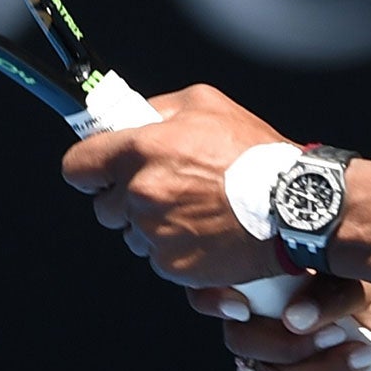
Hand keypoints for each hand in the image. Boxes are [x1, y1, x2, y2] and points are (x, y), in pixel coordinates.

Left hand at [61, 84, 292, 287]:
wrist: (293, 205)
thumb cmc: (256, 153)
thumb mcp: (205, 105)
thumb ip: (158, 109)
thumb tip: (133, 117)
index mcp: (141, 150)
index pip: (77, 166)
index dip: (89, 168)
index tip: (99, 171)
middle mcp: (141, 194)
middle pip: (104, 208)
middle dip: (127, 200)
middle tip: (166, 190)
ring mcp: (156, 234)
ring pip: (132, 235)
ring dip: (152, 226)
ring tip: (194, 211)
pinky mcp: (174, 266)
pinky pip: (159, 258)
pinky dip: (176, 249)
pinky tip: (205, 233)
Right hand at [189, 275, 370, 370]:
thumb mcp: (365, 285)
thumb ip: (331, 294)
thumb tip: (295, 317)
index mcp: (264, 284)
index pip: (209, 290)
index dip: (211, 299)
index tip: (241, 307)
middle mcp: (256, 324)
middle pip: (240, 342)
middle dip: (289, 345)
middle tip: (338, 334)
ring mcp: (267, 364)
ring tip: (364, 359)